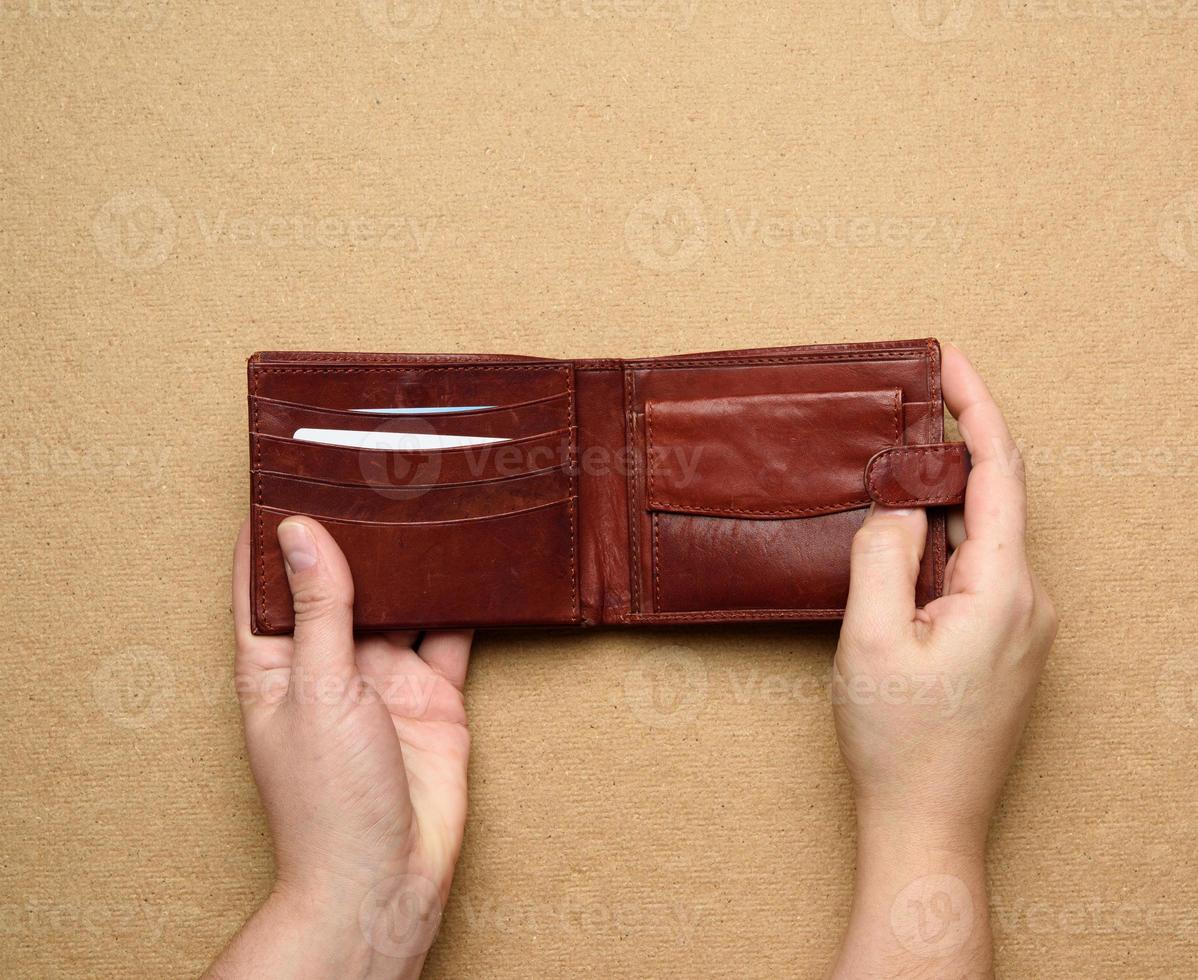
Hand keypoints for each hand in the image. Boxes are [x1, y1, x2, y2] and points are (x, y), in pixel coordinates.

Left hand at [207, 517, 472, 979]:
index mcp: (277, 663)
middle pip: (340, 584)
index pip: (263, 583)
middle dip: (357, 536)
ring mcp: (384, 679)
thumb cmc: (328, 800)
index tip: (284, 473)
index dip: (269, 531)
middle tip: (377, 473)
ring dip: (414, 564)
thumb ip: (320, 610)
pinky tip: (479, 565)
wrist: (387, 878)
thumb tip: (300, 532)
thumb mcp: (318, 690)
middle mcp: (331, 664)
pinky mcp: (434, 697)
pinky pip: (451, 637)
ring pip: (400, 604)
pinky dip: (466, 604)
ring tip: (429, 503)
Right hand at [827, 344, 1057, 977]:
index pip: (998, 474)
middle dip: (946, 451)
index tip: (948, 360)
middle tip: (899, 409)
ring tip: (883, 479)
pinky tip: (896, 545)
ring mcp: (1017, 626)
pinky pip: (969, 573)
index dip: (976, 409)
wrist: (928, 826)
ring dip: (933, 506)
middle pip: (989, 501)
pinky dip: (934, 546)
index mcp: (1004, 591)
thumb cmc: (901, 742)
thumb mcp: (871, 639)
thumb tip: (896, 510)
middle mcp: (1027, 601)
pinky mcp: (999, 645)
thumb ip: (881, 554)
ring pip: (975, 539)